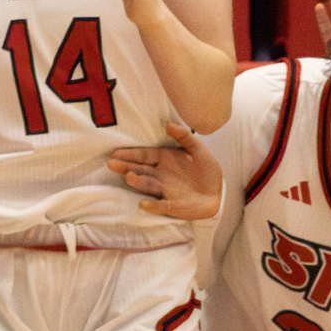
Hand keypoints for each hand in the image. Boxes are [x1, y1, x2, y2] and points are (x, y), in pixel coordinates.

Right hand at [107, 122, 223, 219]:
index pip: (144, 156)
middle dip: (126, 167)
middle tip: (111, 164)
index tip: (116, 152)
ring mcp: (165, 191)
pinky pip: (161, 206)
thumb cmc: (206, 170)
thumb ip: (184, 137)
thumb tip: (168, 125)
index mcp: (164, 160)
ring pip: (148, 186)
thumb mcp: (198, 149)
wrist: (218, 192)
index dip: (131, 154)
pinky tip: (143, 204)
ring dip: (138, 182)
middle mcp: (160, 175)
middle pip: (140, 170)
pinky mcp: (172, 206)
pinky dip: (152, 206)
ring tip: (128, 177)